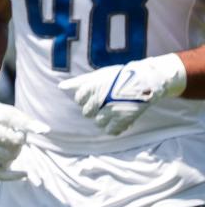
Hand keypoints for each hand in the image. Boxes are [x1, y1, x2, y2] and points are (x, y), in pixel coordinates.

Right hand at [0, 77, 48, 180]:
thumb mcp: (10, 113)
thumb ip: (27, 122)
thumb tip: (46, 130)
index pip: (16, 141)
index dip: (21, 136)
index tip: (18, 131)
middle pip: (12, 154)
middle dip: (17, 147)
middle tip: (12, 137)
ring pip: (6, 165)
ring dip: (12, 156)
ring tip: (7, 145)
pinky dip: (11, 176)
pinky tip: (24, 174)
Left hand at [57, 53, 185, 135]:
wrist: (146, 81)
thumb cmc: (120, 76)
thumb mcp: (99, 75)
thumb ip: (79, 82)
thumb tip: (61, 87)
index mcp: (92, 87)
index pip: (79, 99)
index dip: (86, 98)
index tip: (97, 94)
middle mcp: (100, 99)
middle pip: (87, 113)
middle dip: (94, 109)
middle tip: (106, 103)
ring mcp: (111, 110)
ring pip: (98, 122)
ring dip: (104, 118)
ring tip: (113, 110)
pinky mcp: (124, 119)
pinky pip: (112, 131)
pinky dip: (114, 127)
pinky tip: (119, 119)